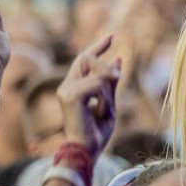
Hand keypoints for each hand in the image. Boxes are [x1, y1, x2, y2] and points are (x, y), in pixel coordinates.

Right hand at [57, 35, 120, 159]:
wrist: (87, 150)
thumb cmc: (97, 132)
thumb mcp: (109, 103)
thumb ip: (112, 82)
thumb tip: (119, 58)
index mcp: (74, 86)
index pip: (84, 58)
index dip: (98, 46)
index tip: (112, 36)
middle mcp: (66, 85)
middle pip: (88, 58)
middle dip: (108, 68)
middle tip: (120, 80)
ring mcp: (66, 89)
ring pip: (98, 73)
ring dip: (109, 93)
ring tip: (105, 110)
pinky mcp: (70, 95)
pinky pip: (98, 85)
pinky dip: (106, 99)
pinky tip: (100, 112)